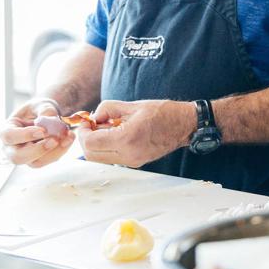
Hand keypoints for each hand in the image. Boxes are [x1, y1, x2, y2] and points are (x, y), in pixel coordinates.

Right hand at [0, 99, 74, 167]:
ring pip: (34, 163)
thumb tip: (50, 118)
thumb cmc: (38, 109)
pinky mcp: (38, 159)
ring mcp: (24, 155)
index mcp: (6, 130)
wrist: (46, 115)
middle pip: (17, 157)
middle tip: (55, 140)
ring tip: (67, 138)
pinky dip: (60, 151)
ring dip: (53, 152)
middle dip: (37, 150)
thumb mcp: (40, 104)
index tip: (42, 130)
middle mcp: (11, 147)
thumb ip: (45, 110)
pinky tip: (69, 139)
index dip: (25, 135)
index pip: (9, 136)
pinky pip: (48, 160)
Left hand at [77, 99, 194, 167]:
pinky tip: (115, 134)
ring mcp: (132, 161)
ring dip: (95, 145)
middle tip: (91, 126)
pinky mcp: (136, 162)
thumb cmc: (163, 112)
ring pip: (100, 158)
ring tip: (104, 129)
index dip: (83, 132)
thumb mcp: (133, 105)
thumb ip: (108, 109)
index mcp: (127, 139)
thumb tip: (94, 117)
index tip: (86, 122)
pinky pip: (112, 158)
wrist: (185, 125)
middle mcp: (128, 155)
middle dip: (85, 140)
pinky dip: (106, 148)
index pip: (91, 143)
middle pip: (91, 154)